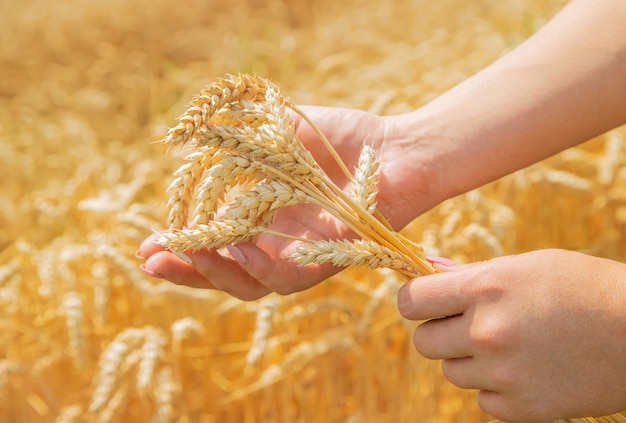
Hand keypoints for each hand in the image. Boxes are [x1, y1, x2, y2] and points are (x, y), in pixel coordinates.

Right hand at [137, 106, 434, 299]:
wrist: (399, 149)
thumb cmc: (346, 139)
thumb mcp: (284, 131)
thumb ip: (246, 139)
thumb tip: (199, 137)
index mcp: (263, 216)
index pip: (215, 241)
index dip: (183, 246)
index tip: (149, 242)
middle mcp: (278, 242)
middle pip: (225, 271)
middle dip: (186, 269)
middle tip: (150, 259)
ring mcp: (302, 255)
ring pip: (249, 283)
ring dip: (214, 272)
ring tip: (186, 253)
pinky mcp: (326, 262)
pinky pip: (286, 277)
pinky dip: (257, 267)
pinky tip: (236, 247)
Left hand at [398, 249, 625, 421]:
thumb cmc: (584, 287)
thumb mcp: (526, 266)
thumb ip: (473, 276)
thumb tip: (433, 279)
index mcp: (485, 288)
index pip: (411, 300)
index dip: (413, 301)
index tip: (421, 303)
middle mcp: (486, 331)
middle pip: (423, 342)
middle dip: (439, 332)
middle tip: (465, 325)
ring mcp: (503, 373)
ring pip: (451, 372)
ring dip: (468, 360)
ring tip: (505, 347)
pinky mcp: (522, 408)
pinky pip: (482, 400)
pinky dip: (496, 388)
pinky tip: (524, 370)